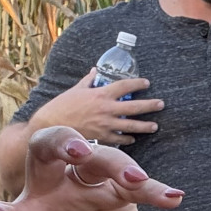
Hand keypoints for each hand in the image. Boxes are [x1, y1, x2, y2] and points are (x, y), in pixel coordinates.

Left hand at [0, 127, 182, 210]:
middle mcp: (45, 194)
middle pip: (41, 150)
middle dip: (55, 143)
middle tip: (74, 151)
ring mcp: (80, 185)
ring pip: (91, 156)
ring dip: (111, 161)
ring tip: (135, 181)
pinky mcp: (113, 188)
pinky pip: (130, 180)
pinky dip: (152, 187)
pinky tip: (172, 199)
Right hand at [38, 68, 163, 145]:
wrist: (49, 127)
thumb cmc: (61, 106)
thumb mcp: (75, 90)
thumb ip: (88, 81)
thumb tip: (95, 71)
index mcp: (100, 94)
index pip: (124, 86)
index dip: (137, 83)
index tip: (147, 83)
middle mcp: (105, 109)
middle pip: (134, 107)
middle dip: (149, 105)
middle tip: (161, 104)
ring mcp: (104, 125)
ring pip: (130, 126)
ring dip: (144, 126)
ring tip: (154, 126)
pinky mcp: (101, 138)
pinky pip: (119, 139)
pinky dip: (127, 139)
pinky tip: (133, 138)